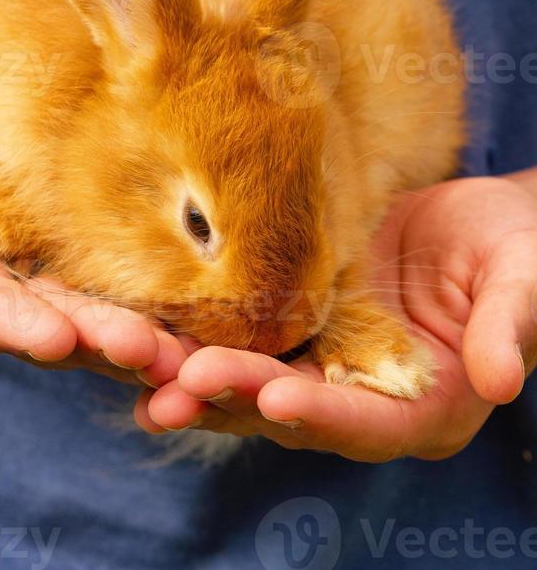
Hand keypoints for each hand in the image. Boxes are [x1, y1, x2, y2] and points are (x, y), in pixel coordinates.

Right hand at [0, 42, 185, 386]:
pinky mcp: (90, 237)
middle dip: (96, 340)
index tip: (54, 340)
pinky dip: (166, 298)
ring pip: (97, 308)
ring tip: (192, 352)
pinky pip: (129, 272)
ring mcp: (46, 259)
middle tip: (150, 354)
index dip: (8, 323)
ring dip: (143, 334)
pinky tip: (210, 312)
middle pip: (46, 321)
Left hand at [135, 174, 536, 458]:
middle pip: (294, 411)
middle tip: (182, 382)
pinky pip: (241, 339)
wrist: (478, 219)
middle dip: (237, 397)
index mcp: (428, 405)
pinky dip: (197, 343)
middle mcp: (365, 399)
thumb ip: (512, 325)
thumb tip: (502, 381)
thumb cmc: (518, 246)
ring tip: (145, 369)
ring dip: (199, 379)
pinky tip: (147, 345)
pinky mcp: (296, 322)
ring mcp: (324, 362)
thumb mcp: (526, 277)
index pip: (371, 424)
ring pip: (253, 381)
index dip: (325, 415)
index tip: (278, 398)